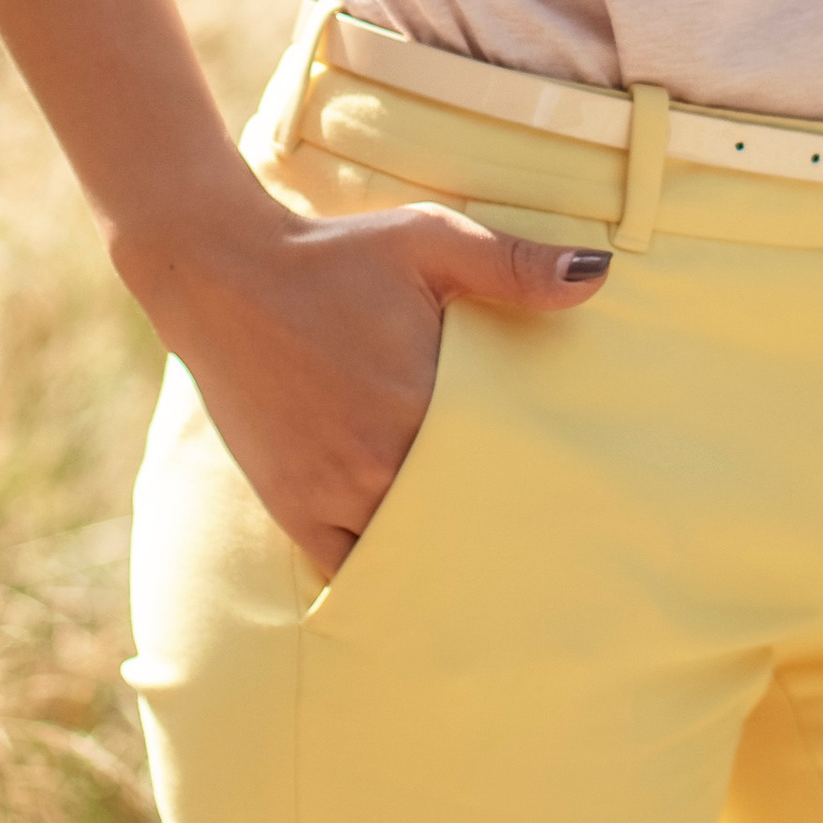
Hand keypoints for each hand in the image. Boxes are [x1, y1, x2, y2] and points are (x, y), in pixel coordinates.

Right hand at [131, 185, 610, 571]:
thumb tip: (599, 275)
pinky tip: (413, 582)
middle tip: (542, 551)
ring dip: (440, 557)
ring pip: (406, 554)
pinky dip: (380, 575)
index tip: (569, 504)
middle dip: (494, 531)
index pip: (499, 470)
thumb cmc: (335, 255)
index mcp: (422, 402)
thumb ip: (513, 266)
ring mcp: (331, 494)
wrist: (223, 274)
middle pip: (458, 520)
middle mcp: (377, 461)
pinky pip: (346, 569)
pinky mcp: (292, 507)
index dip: (532, 488)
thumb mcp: (429, 240)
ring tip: (486, 573)